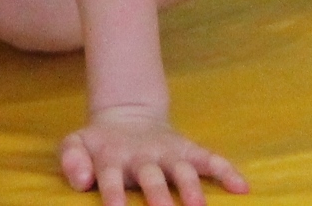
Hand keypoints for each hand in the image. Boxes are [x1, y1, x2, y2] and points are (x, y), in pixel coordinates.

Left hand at [60, 110, 244, 205]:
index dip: (114, 193)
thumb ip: (70, 159)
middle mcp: (143, 157)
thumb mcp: (76, 143)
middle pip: (152, 177)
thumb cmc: (99, 143)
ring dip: (191, 187)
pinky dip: (226, 170)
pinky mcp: (188, 150)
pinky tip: (241, 187)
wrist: (126, 115)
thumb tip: (82, 180)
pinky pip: (210, 159)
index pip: (112, 177)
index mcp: (113, 158)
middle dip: (158, 196)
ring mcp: (167, 153)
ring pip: (183, 170)